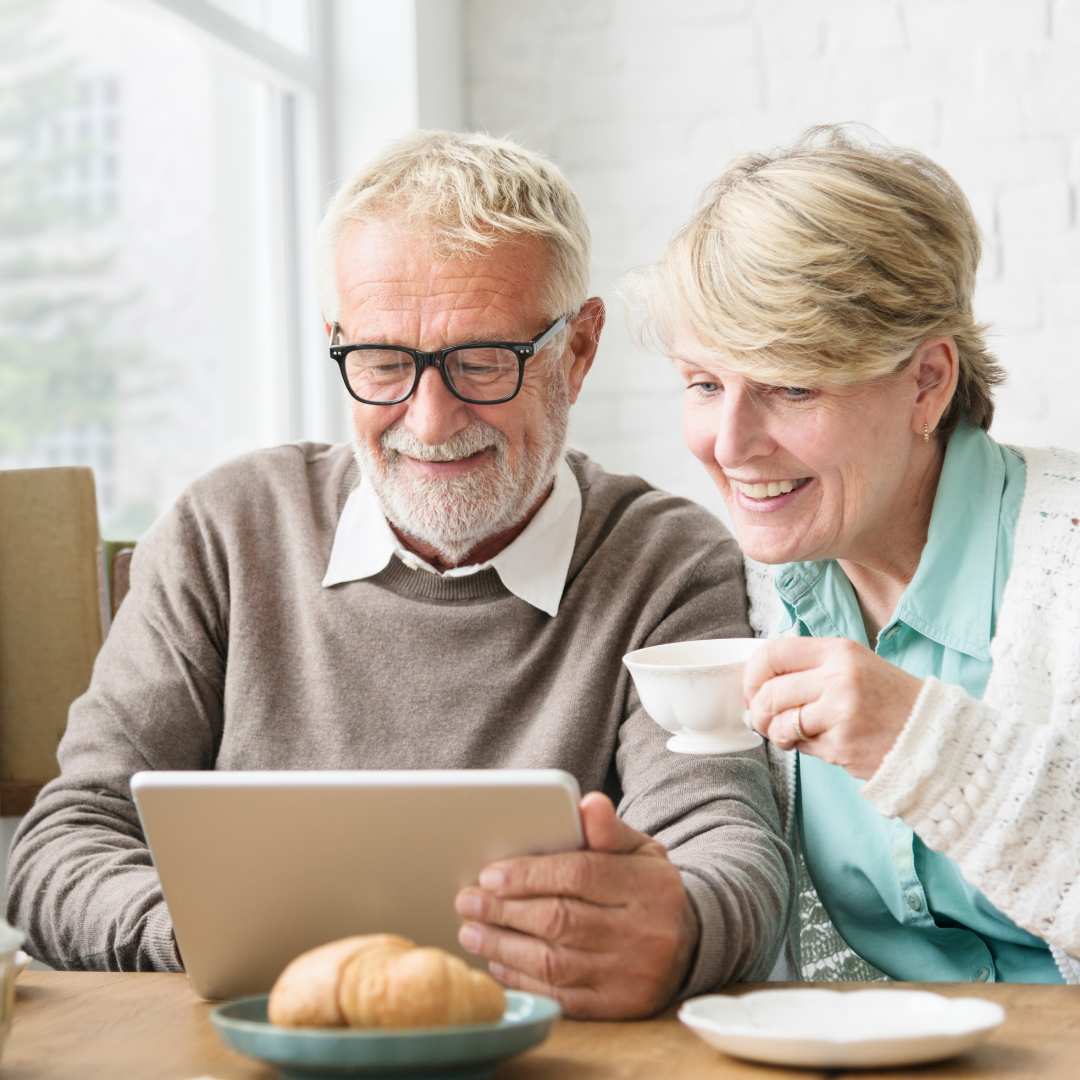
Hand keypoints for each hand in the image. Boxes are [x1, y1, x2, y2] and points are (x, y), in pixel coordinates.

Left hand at [453, 792, 695, 1019]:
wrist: (691, 942)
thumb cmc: (646, 887)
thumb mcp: (639, 849)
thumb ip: (608, 828)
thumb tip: (588, 803)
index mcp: (648, 885)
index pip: (580, 875)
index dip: (529, 875)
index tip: (489, 875)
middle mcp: (644, 933)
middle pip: (560, 921)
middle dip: (504, 911)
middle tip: (466, 901)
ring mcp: (632, 976)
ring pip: (554, 963)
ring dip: (504, 947)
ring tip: (471, 931)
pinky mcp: (618, 1008)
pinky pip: (560, 997)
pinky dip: (523, 980)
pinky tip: (498, 962)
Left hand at [743, 637, 923, 779]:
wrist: (936, 738)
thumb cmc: (890, 702)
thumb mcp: (854, 667)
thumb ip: (811, 669)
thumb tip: (760, 683)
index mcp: (840, 651)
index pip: (774, 652)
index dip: (753, 674)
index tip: (753, 690)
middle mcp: (839, 677)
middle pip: (770, 692)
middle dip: (759, 712)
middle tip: (766, 721)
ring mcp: (841, 712)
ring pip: (780, 722)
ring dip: (777, 734)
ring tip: (791, 735)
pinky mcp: (843, 745)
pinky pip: (803, 747)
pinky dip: (804, 749)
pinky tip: (825, 744)